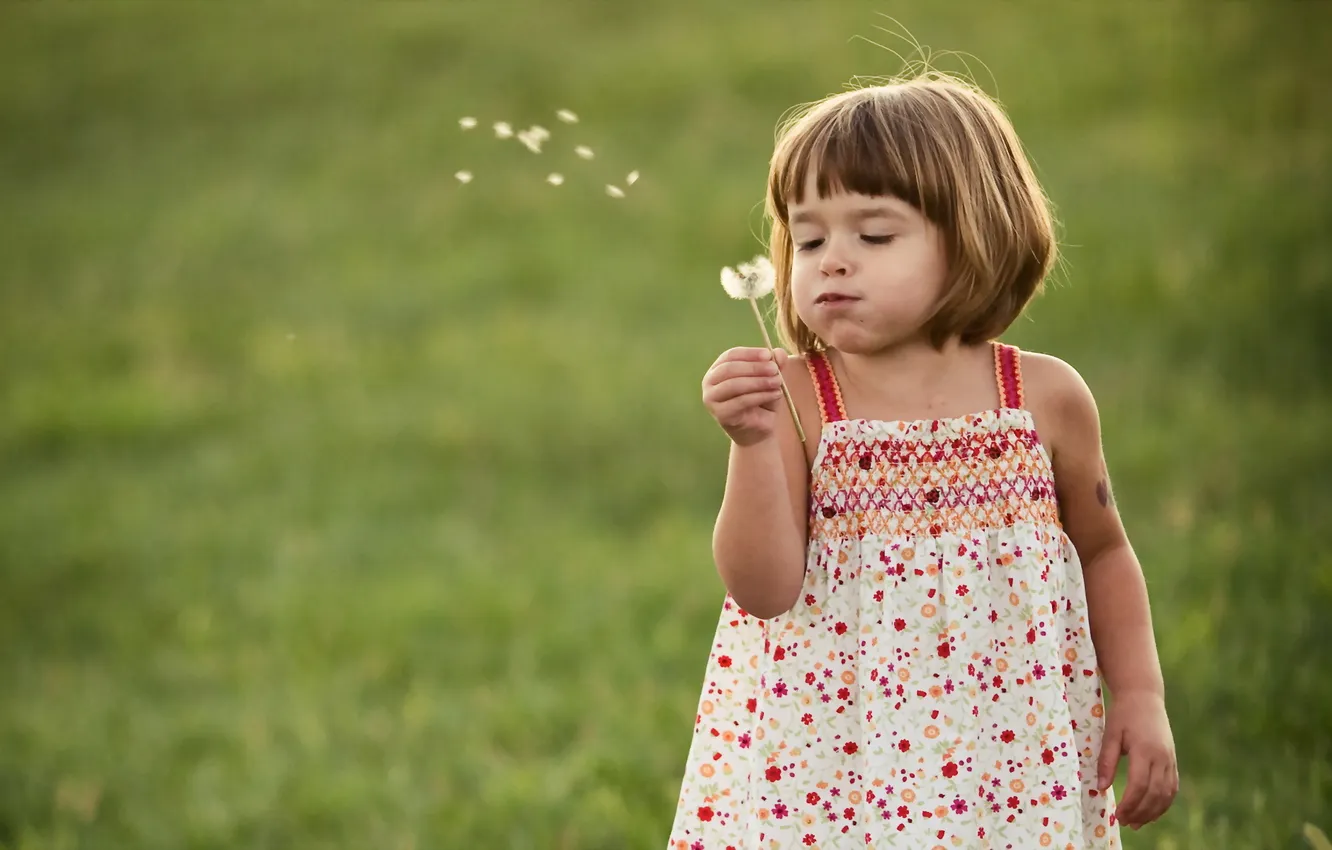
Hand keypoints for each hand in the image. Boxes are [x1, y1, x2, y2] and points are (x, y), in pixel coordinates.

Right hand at [702, 347, 789, 446]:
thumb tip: (779, 353)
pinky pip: (741, 402)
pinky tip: (775, 394)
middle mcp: (710, 382)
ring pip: (734, 385)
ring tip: (778, 383)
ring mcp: (712, 399)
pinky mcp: (721, 414)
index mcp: (719, 368)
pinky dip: (760, 396)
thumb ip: (775, 365)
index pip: (731, 355)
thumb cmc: (761, 400)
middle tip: (775, 370)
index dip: (750, 353)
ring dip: (758, 382)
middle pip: (730, 369)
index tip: (768, 355)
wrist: (759, 429)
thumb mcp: (770, 379)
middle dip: (754, 367)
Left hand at [1097, 690, 1177, 829]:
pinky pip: (1172, 787)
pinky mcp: (1172, 760)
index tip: (1118, 816)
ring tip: (1137, 823)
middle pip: (1154, 794)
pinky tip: (1152, 811)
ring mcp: (1170, 759)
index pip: (1139, 785)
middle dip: (1140, 812)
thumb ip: (1106, 760)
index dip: (1129, 804)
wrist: (1144, 697)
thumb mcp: (1110, 734)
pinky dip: (1164, 803)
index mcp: (1145, 750)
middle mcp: (1162, 757)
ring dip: (1153, 812)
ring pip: (1166, 794)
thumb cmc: (1123, 714)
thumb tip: (1101, 787)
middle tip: (1125, 823)